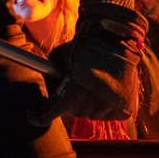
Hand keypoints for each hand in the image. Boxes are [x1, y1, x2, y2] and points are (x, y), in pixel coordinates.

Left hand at [34, 1, 147, 125]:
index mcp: (71, 93)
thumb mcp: (58, 58)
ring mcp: (109, 108)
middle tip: (76, 86)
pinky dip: (107, 106)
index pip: (50, 114)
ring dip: (90, 104)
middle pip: (74, 112)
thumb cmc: (83, 48)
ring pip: (93, 114)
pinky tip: (107, 89)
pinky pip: (110, 115)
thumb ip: (50, 76)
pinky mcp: (124, 110)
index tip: (34, 116)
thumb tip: (44, 93)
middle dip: (72, 101)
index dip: (40, 117)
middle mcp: (90, 104)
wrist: (113, 40)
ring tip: (93, 85)